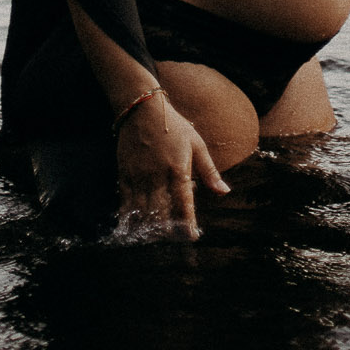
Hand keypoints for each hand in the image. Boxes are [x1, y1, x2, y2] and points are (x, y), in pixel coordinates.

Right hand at [114, 89, 229, 238]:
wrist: (142, 108)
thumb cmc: (174, 125)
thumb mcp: (196, 143)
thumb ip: (209, 171)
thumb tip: (224, 191)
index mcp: (177, 168)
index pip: (184, 203)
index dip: (188, 223)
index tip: (192, 236)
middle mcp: (157, 175)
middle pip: (161, 212)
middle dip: (168, 230)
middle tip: (174, 241)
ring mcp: (139, 175)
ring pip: (143, 210)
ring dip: (150, 227)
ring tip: (157, 238)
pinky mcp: (125, 173)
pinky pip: (126, 200)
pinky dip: (130, 216)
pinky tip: (134, 226)